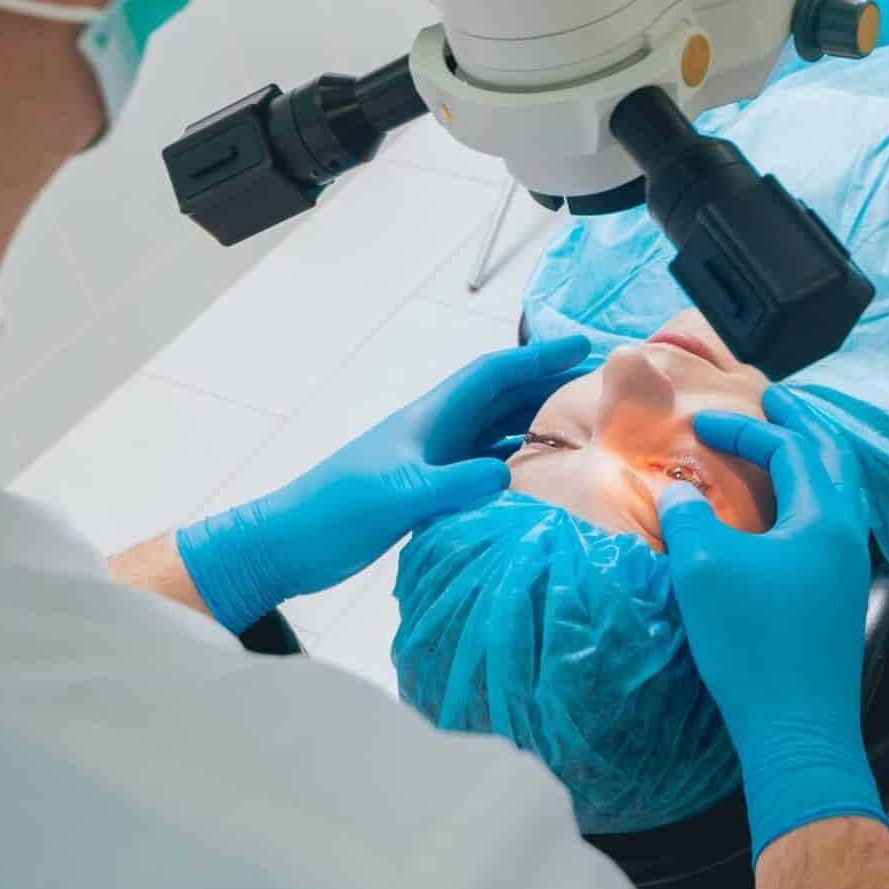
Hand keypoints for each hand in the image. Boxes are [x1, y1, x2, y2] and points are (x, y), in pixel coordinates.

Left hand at [176, 335, 589, 631]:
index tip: (582, 344)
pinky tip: (541, 477)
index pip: (493, 375)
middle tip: (600, 384)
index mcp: (429, 420)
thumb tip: (507, 476)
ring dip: (537, 424)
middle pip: (503, 397)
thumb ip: (452, 485)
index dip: (537, 357)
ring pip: (497, 430)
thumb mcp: (397, 496)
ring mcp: (433, 460)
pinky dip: (516, 465)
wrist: (288, 544)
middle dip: (549, 384)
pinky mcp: (429, 490)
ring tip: (584, 428)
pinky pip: (484, 467)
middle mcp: (436, 432)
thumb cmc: (333, 511)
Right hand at [658, 386, 881, 859]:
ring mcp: (849, 570)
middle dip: (803, 424)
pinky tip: (783, 514)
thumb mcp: (704, 569)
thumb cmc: (753, 643)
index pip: (790, 448)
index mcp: (825, 517)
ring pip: (840, 492)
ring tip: (783, 445)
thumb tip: (676, 492)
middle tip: (775, 400)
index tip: (701, 423)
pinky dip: (809, 497)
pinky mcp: (839, 600)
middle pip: (834, 457)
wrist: (797, 728)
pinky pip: (832, 524)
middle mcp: (848, 535)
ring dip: (812, 459)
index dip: (744, 428)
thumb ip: (688, 517)